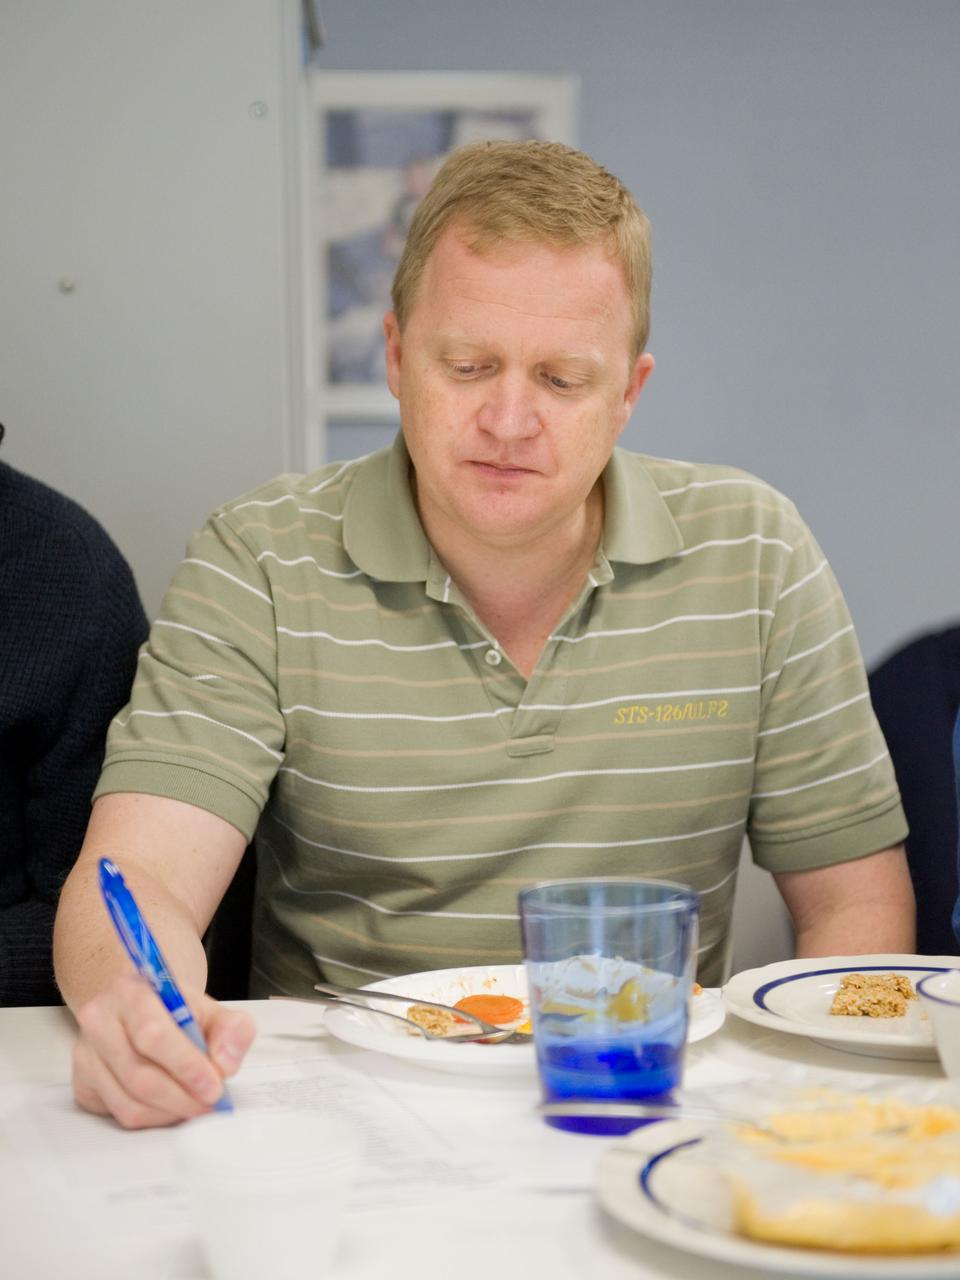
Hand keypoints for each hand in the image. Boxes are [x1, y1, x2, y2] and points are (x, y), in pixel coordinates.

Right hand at [71, 973, 254, 1127]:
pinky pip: (118, 1114)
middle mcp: (98, 1021)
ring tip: (195, 1105)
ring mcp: (86, 1056)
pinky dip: (152, 1118)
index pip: (153, 1035)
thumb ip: (231, 1029)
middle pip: (139, 1075)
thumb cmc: (174, 1011)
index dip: (186, 1065)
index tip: (215, 1086)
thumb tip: (225, 1065)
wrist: (139, 1008)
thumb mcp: (208, 1008)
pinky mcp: (82, 1085)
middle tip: (210, 1103)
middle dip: (182, 1097)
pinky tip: (171, 1105)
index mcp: (130, 993)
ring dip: (169, 1112)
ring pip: (128, 1102)